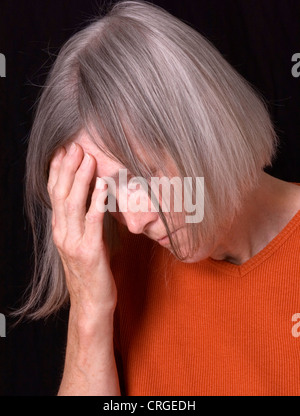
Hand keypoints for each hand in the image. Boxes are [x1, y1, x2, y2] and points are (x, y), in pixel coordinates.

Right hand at [47, 142, 116, 330]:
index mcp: (60, 229)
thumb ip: (81, 221)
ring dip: (81, 179)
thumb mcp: (80, 242)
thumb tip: (90, 196)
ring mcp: (74, 243)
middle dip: (68, 168)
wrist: (91, 303)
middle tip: (76, 146)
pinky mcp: (90, 252)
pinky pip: (93, 222)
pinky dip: (96, 201)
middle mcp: (62, 234)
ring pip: (73, 204)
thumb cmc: (90, 271)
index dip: (58, 171)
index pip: (54, 194)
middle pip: (61, 194)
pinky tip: (102, 185)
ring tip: (88, 158)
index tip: (64, 150)